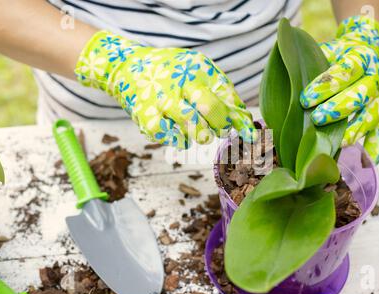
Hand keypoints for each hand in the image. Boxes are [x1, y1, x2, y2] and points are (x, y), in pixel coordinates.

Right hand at [75, 31, 254, 148]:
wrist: (129, 68)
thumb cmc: (175, 75)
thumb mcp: (201, 75)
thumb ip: (225, 98)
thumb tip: (249, 129)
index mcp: (197, 69)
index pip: (225, 96)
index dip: (238, 119)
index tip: (245, 133)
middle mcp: (178, 82)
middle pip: (208, 108)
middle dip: (220, 125)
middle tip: (219, 130)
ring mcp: (160, 100)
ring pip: (190, 127)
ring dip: (201, 135)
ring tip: (201, 132)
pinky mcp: (145, 117)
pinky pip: (170, 138)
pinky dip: (179, 141)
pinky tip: (180, 135)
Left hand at [300, 15, 378, 163]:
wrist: (364, 50)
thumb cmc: (333, 55)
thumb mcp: (323, 51)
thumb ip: (307, 64)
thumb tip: (278, 86)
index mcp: (361, 57)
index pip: (346, 70)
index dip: (326, 85)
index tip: (305, 100)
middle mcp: (377, 78)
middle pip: (362, 94)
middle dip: (339, 108)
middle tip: (316, 120)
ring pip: (372, 116)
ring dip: (355, 130)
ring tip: (337, 144)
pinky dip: (376, 147)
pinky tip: (368, 161)